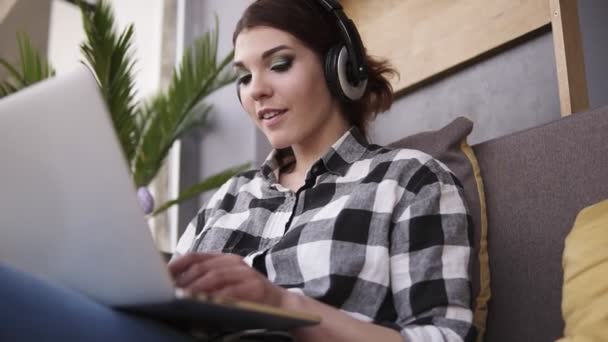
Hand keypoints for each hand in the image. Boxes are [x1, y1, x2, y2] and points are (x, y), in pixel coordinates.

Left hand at [168, 252, 286, 307]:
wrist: (281, 305)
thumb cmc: (247, 297)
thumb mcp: (225, 285)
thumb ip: (205, 282)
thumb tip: (174, 288)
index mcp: (224, 259)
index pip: (195, 256)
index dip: (176, 264)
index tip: (160, 275)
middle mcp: (234, 262)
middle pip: (202, 265)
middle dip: (182, 279)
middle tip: (166, 290)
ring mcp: (246, 273)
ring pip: (215, 276)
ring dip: (196, 287)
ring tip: (181, 297)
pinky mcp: (255, 287)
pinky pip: (231, 290)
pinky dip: (216, 296)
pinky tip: (204, 303)